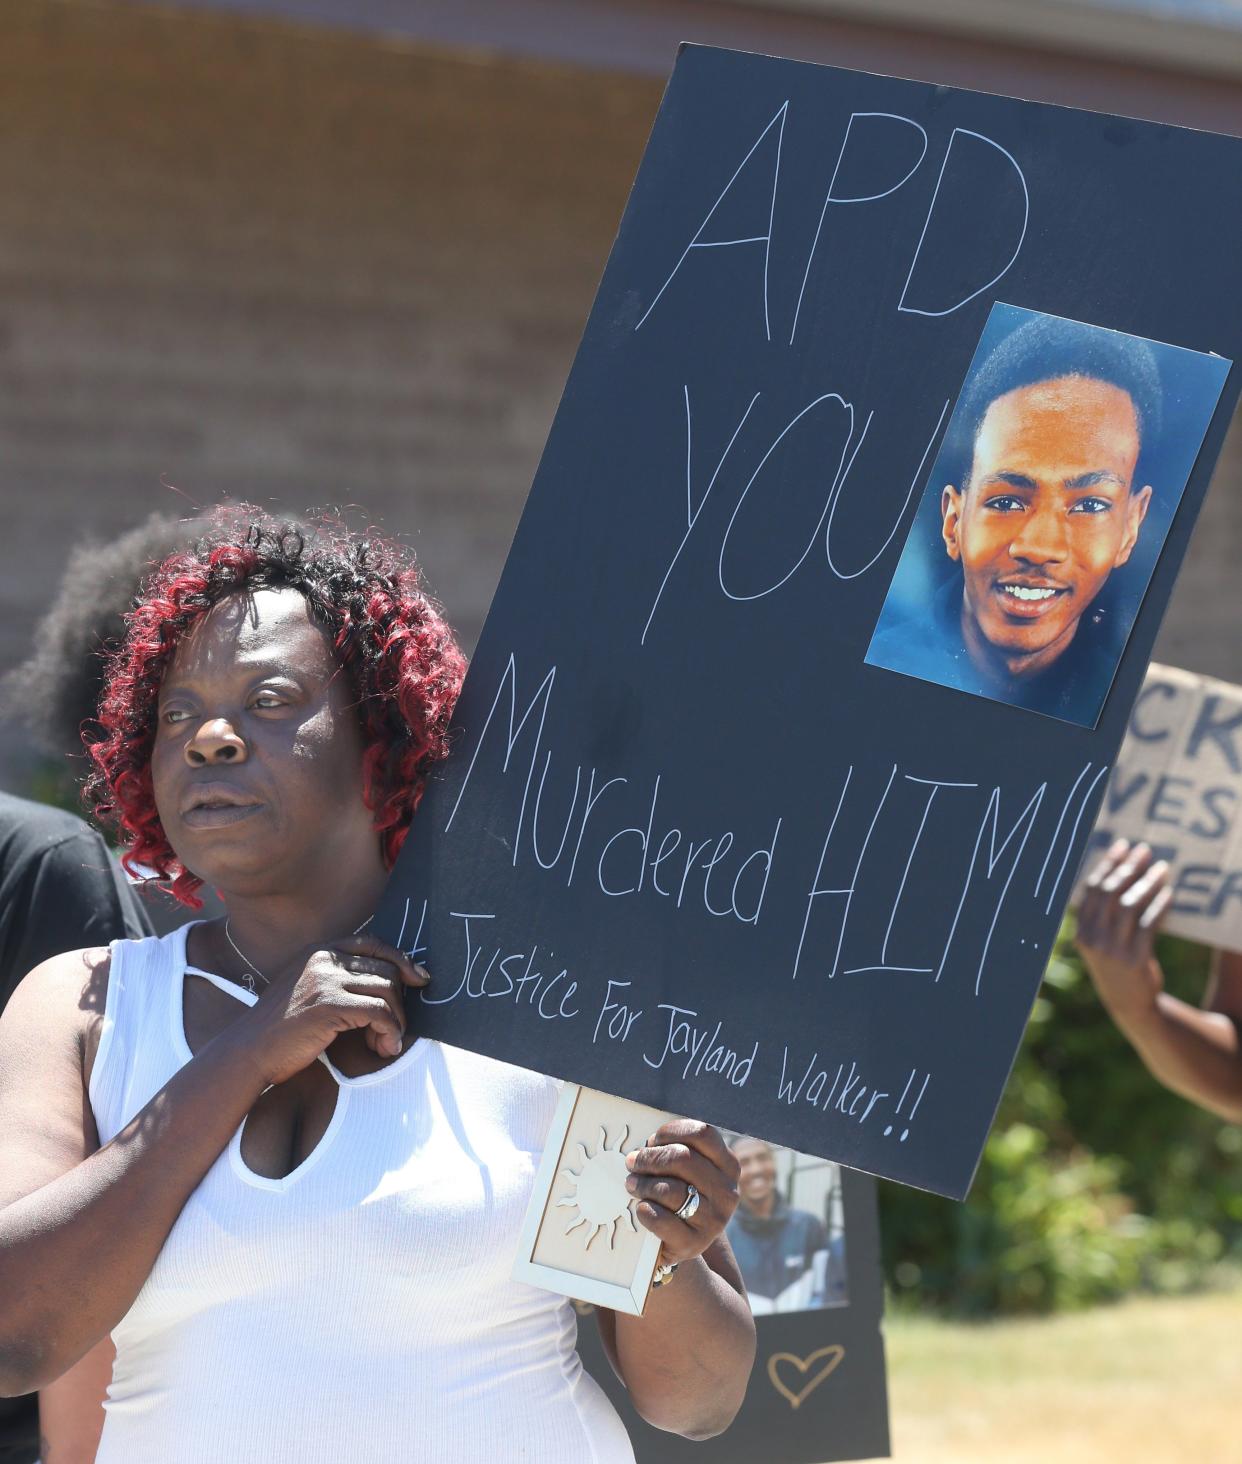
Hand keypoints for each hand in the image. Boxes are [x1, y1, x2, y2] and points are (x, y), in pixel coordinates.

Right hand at [239, 935, 428, 1085]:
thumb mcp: (306, 990)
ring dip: (396, 1022)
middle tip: (393, 1031)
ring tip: (386, 1043)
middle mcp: (323, 959)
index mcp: (319, 951)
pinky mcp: (330, 1005)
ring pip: (388, 991)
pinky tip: (383, 1047)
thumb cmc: (280, 1029)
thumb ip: (337, 979)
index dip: (401, 960)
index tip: (420, 979)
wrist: (248, 1052)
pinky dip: (390, 1032)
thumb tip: (387, 983)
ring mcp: (326, 980)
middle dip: (399, 1003)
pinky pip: (380, 1013)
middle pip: (386, 970)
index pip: (373, 944)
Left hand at [625, 1120, 739, 1266]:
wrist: (687, 1243)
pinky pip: (661, 1219)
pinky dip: (645, 1210)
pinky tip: (641, 1208)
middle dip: (650, 1158)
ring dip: (643, 1183)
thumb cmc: (682, 1194)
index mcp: (728, 1165)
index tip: (653, 1140)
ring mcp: (713, 1220)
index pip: (702, 1133)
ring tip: (633, 1184)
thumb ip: (675, 1151)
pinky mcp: (694, 1243)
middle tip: (632, 1162)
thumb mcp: (688, 1171)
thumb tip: (643, 1148)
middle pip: (682, 1158)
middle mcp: (726, 1192)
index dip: (672, 1132)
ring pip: (670, 1189)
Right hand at [1076, 839, 1169, 1018]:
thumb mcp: (1099, 940)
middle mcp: (1092, 939)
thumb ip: (1101, 914)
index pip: (1091, 889)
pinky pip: (1149, 925)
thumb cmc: (1116, 964)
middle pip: (1110, 894)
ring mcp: (1112, 951)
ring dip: (1147, 883)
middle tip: (1145, 851)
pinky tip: (1168, 894)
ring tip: (1162, 869)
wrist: (1129, 1004)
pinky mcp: (1134, 960)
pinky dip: (1159, 906)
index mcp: (1080, 931)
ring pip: (1130, 906)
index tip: (1122, 846)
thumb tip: (1117, 872)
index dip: (1107, 864)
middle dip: (1128, 867)